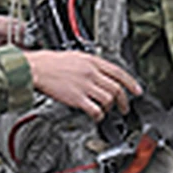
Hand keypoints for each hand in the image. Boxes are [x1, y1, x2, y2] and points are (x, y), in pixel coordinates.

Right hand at [25, 51, 141, 121]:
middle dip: (123, 101)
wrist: (35, 68)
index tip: (137, 91)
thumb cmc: (50, 63)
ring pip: (109, 99)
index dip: (131, 83)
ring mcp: (85, 86)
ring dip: (109, 108)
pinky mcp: (77, 98)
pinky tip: (96, 116)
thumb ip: (90, 65)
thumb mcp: (75, 56)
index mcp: (92, 61)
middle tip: (124, 108)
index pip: (119, 72)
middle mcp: (91, 72)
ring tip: (105, 111)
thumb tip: (101, 73)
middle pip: (116, 88)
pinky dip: (99, 115)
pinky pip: (95, 110)